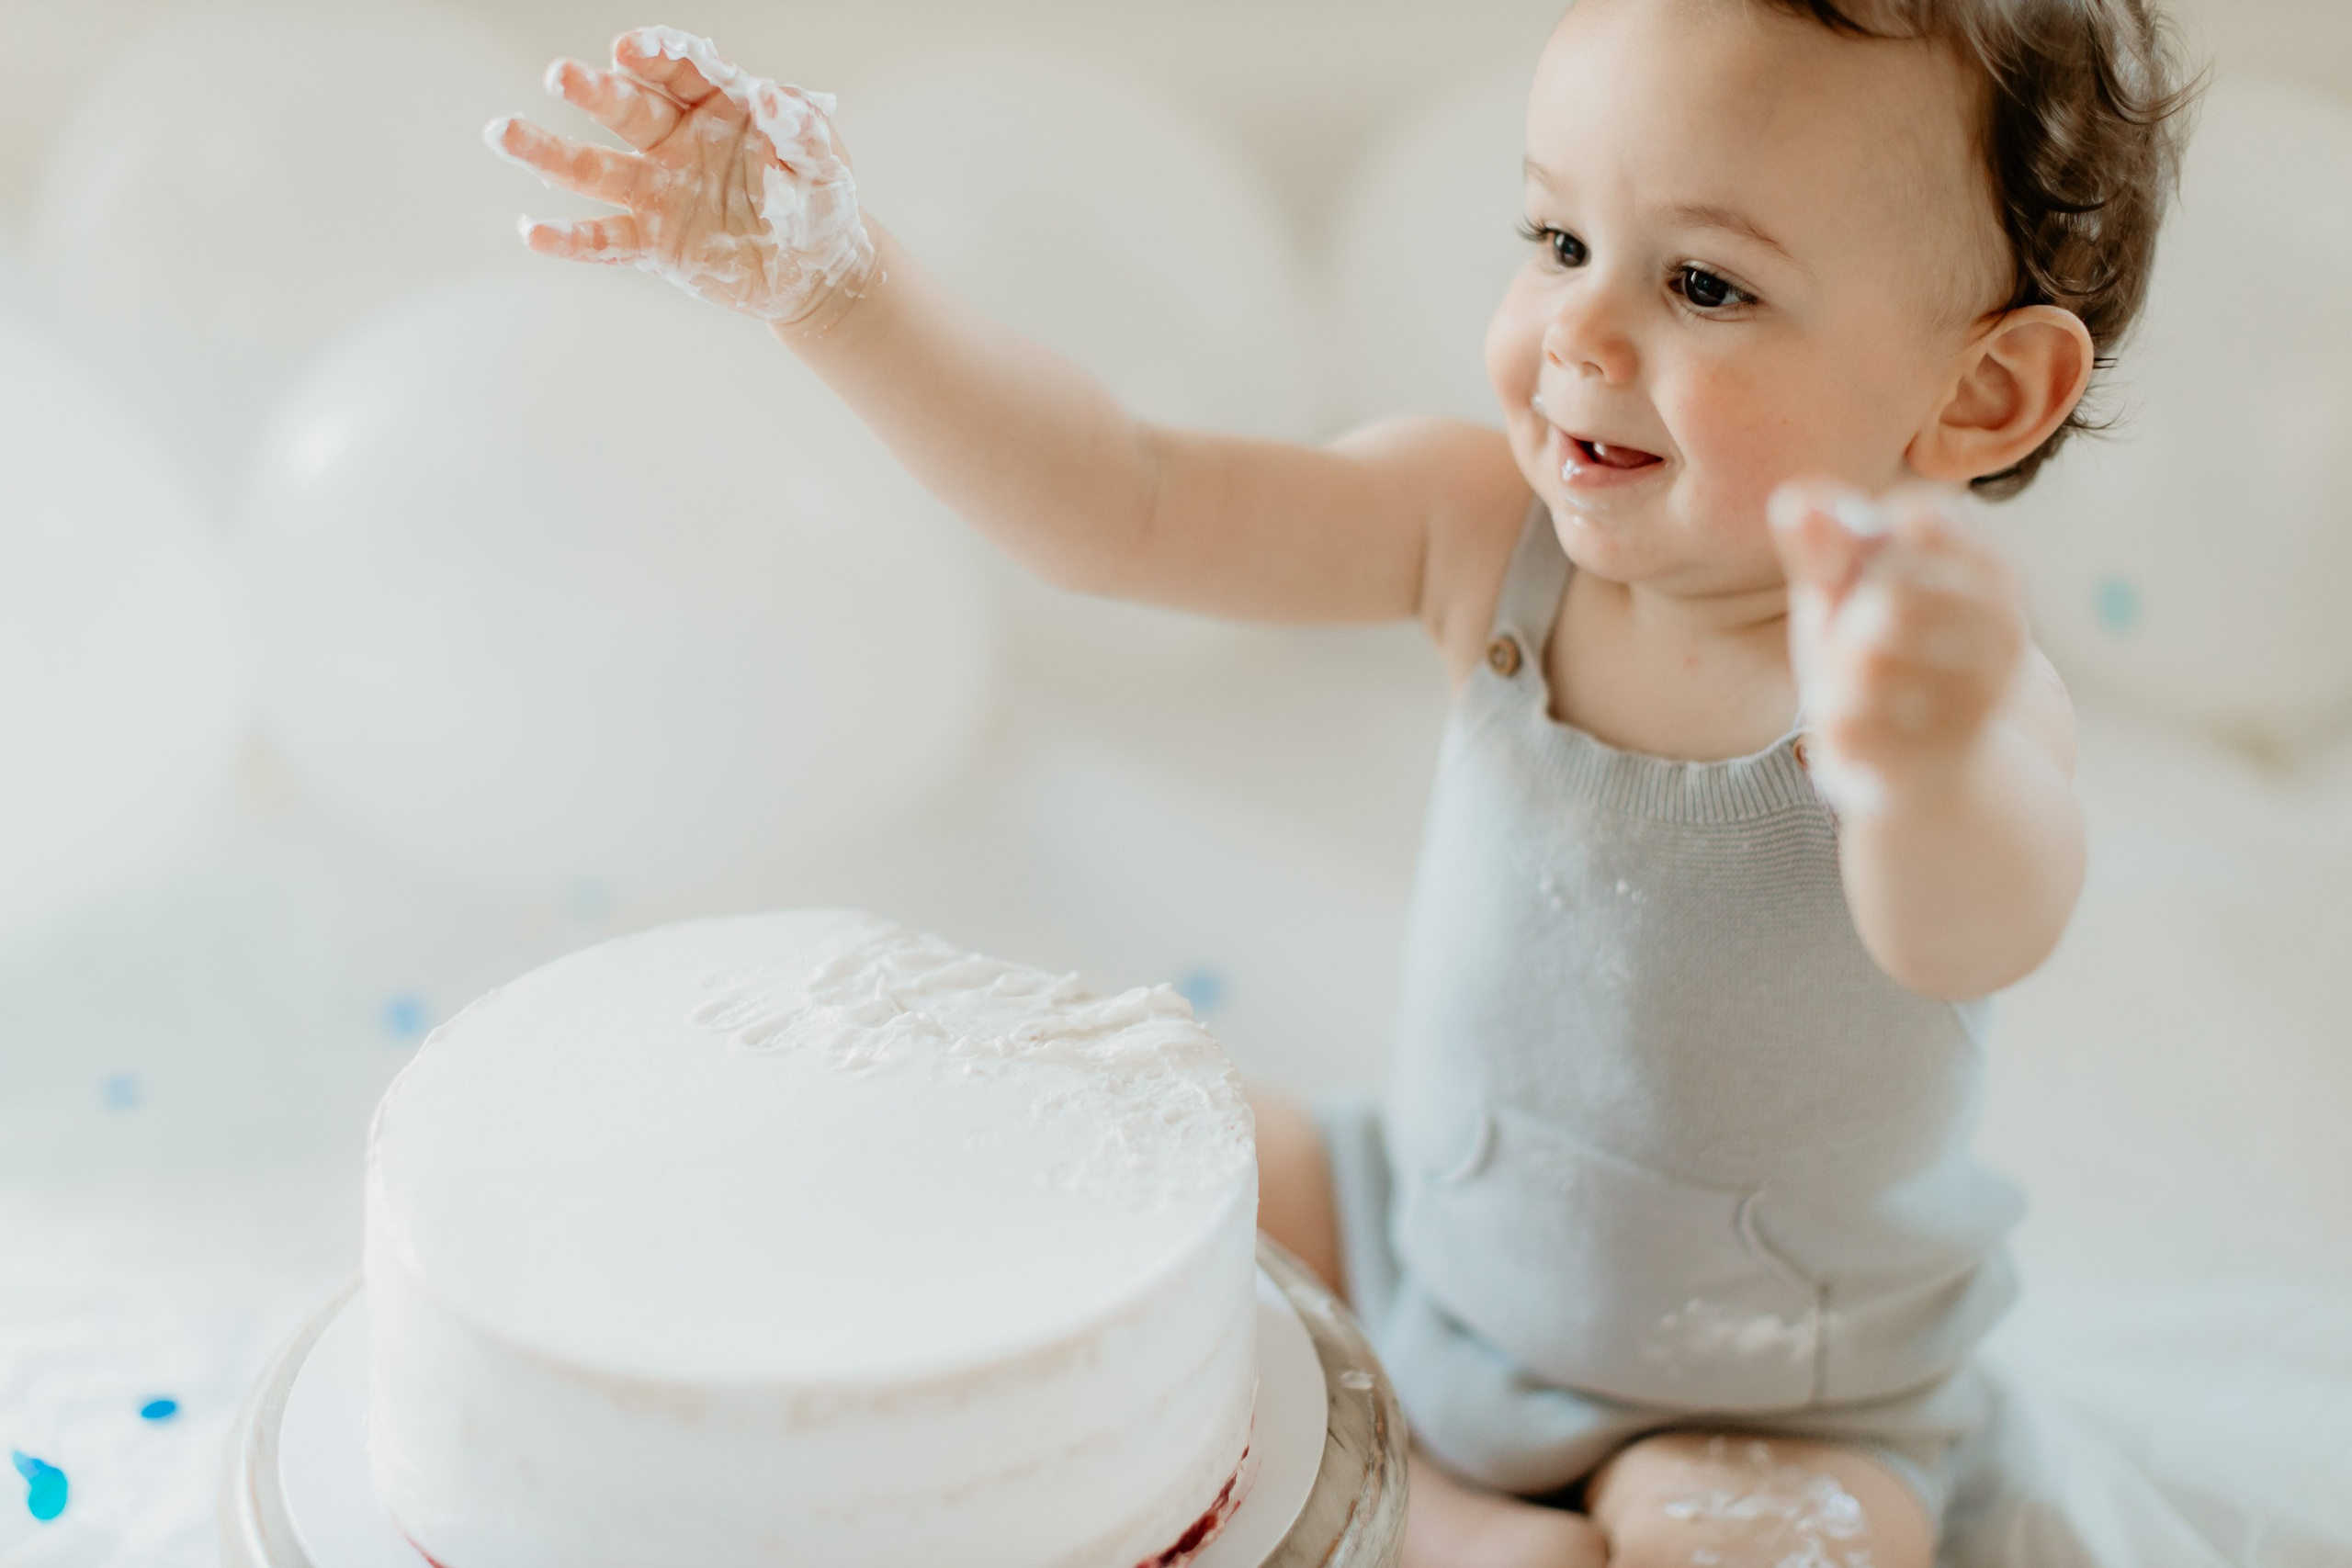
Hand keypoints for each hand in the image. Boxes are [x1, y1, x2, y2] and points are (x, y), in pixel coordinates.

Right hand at [486, 27, 875, 325]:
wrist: (816, 271)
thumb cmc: (819, 202)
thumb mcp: (824, 161)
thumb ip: (802, 129)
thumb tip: (774, 98)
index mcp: (717, 103)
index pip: (677, 68)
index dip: (652, 55)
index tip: (629, 50)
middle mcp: (675, 139)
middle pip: (625, 108)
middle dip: (592, 90)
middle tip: (559, 76)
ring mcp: (658, 191)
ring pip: (595, 169)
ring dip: (547, 153)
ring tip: (503, 132)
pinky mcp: (653, 242)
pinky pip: (606, 239)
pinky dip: (570, 239)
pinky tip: (533, 232)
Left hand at [1768, 482, 2027, 813]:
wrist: (1931, 774)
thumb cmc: (1885, 657)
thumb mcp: (1852, 591)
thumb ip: (1824, 547)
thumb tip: (1792, 499)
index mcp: (1993, 574)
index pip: (1920, 517)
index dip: (1866, 546)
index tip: (1864, 576)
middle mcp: (2002, 633)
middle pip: (1890, 591)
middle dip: (1849, 614)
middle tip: (1851, 641)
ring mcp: (1975, 700)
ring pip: (1867, 660)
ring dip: (1835, 670)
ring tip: (1849, 683)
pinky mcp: (1931, 759)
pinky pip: (1847, 723)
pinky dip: (1832, 721)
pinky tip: (1849, 725)